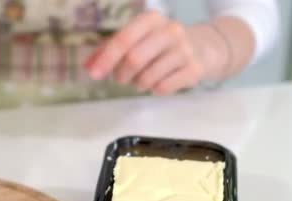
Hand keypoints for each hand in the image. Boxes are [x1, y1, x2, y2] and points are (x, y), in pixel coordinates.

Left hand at [85, 10, 205, 95]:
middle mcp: (170, 30)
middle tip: (121, 78)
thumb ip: (108, 50)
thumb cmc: (159, 44)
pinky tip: (160, 81)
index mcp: (151, 19)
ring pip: (147, 78)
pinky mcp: (195, 69)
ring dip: (138, 84)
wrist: (204, 47)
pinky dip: (155, 89)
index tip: (94, 75)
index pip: (123, 39)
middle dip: (121, 75)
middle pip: (133, 60)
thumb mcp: (135, 39)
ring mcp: (185, 49)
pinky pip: (162, 88)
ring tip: (143, 78)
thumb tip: (87, 66)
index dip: (106, 59)